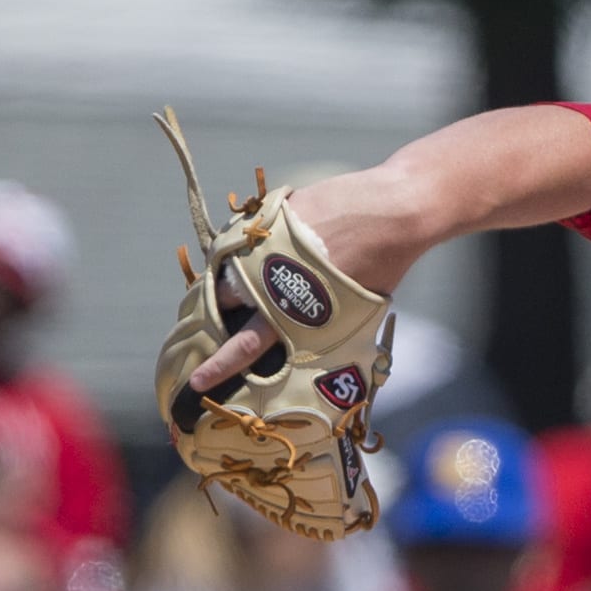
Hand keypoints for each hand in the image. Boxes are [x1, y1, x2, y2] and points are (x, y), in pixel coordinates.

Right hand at [186, 169, 421, 391]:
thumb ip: (318, 321)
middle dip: (216, 306)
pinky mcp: (270, 213)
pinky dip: (252, 243)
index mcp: (290, 312)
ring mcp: (265, 242)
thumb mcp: (352, 309)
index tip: (197, 380)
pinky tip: (270, 243)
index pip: (244, 345)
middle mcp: (268, 278)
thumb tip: (297, 332)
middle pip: (222, 298)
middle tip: (219, 311)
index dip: (218, 365)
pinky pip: (245, 234)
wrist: (393, 210)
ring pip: (228, 263)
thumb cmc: (383, 264)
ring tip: (252, 272)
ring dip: (233, 271)